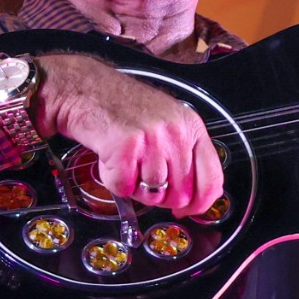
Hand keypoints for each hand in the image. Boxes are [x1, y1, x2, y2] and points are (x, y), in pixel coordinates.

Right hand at [31, 54, 223, 214]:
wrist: (87, 89)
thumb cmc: (123, 107)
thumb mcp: (167, 122)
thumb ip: (183, 154)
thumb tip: (191, 196)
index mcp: (191, 127)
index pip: (212, 179)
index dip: (200, 204)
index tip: (187, 210)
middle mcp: (176, 133)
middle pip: (181, 194)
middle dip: (160, 197)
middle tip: (143, 179)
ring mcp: (152, 140)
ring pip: (153, 194)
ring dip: (135, 187)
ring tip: (126, 162)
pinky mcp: (125, 147)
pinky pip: (124, 188)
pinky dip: (113, 180)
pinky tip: (111, 159)